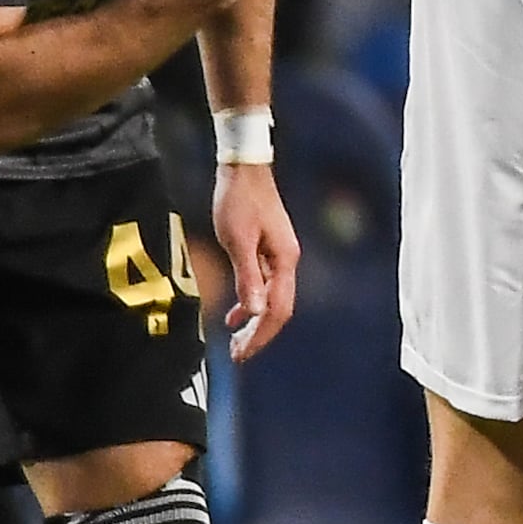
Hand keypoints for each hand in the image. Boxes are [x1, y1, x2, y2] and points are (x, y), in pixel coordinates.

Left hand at [209, 162, 299, 357]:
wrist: (244, 169)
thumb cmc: (239, 200)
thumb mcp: (238, 240)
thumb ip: (247, 277)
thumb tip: (253, 312)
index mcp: (284, 260)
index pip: (277, 310)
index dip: (260, 335)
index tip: (242, 353)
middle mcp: (287, 261)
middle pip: (279, 309)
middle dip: (259, 335)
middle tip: (237, 354)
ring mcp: (279, 256)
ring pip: (272, 300)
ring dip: (255, 322)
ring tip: (235, 340)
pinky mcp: (269, 251)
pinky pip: (264, 287)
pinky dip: (251, 304)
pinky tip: (235, 313)